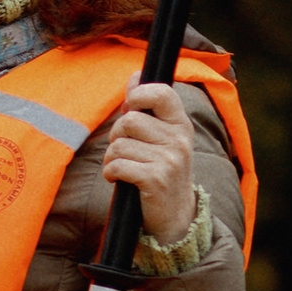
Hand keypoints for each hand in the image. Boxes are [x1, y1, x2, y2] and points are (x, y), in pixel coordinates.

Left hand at [103, 81, 197, 246]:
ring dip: (111, 157)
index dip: (138, 94)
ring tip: (123, 166)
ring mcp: (169, 160)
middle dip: (117, 135)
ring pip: (119, 145)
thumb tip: (135, 76)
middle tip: (124, 149)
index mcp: (181, 124)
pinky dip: (110, 172)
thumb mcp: (161, 137)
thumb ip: (146, 109)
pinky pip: (117, 165)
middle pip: (130, 120)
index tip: (131, 107)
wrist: (175, 215)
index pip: (161, 93)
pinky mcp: (155, 179)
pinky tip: (118, 179)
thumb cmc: (161, 169)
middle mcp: (179, 140)